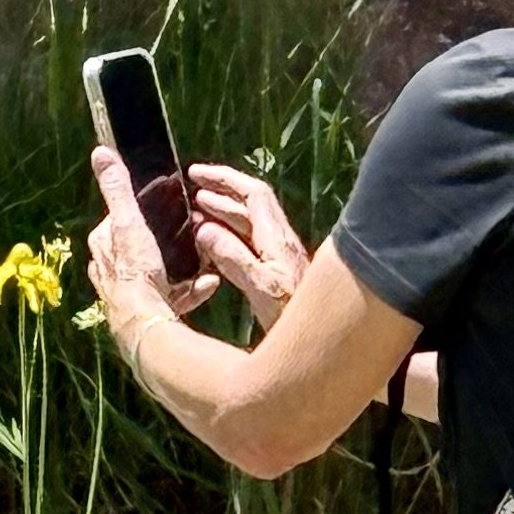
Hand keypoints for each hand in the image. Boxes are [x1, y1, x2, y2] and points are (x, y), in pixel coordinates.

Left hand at [87, 148, 218, 348]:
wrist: (147, 325)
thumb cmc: (136, 273)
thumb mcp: (129, 223)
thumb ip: (117, 190)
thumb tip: (100, 153)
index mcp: (104, 246)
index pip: (118, 220)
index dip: (141, 212)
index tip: (164, 207)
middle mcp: (111, 271)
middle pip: (140, 247)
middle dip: (164, 242)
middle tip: (189, 234)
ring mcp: (130, 294)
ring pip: (158, 273)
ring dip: (182, 268)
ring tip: (205, 261)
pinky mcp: (149, 312)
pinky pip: (174, 296)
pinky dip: (192, 290)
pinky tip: (208, 283)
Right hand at [187, 162, 309, 333]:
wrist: (322, 339)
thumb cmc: (294, 316)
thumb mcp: (261, 288)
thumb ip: (233, 258)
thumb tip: (204, 230)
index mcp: (277, 238)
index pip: (252, 193)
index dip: (225, 178)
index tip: (197, 174)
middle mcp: (279, 240)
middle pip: (249, 204)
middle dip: (220, 192)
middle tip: (192, 188)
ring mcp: (278, 255)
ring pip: (247, 224)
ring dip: (222, 213)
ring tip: (196, 211)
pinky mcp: (276, 271)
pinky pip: (247, 243)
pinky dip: (227, 236)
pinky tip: (212, 245)